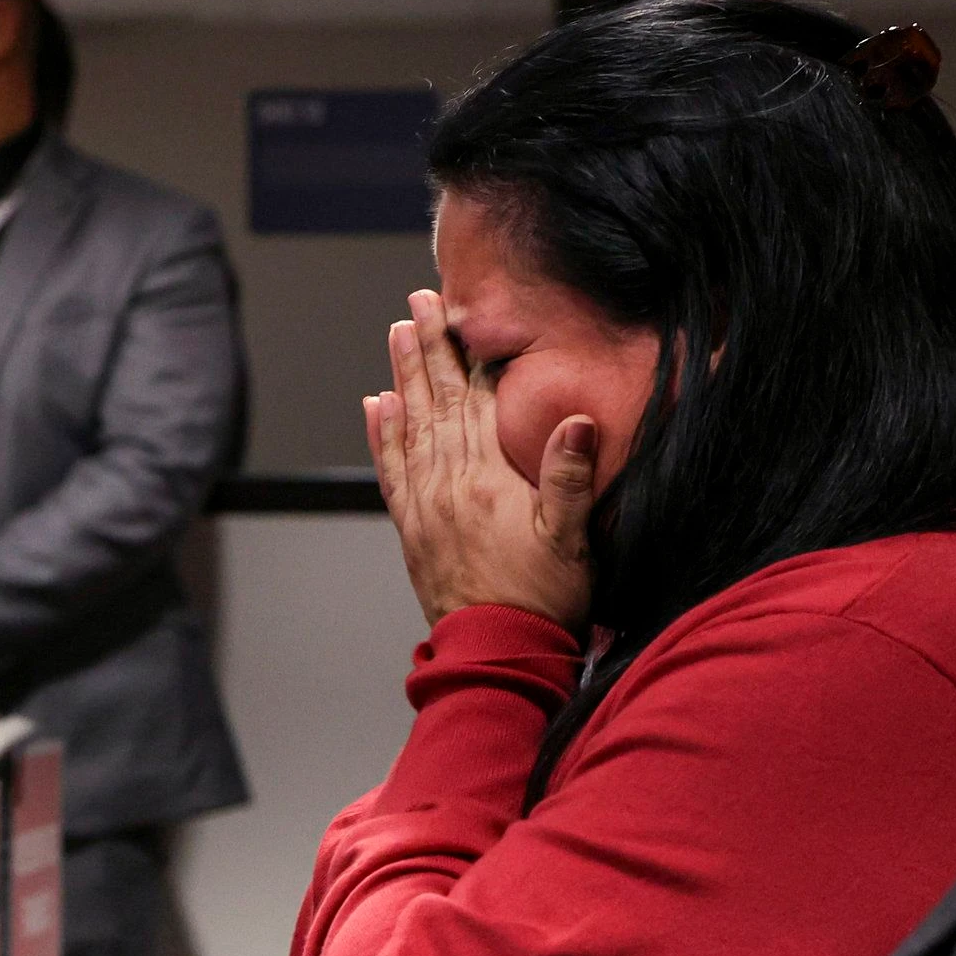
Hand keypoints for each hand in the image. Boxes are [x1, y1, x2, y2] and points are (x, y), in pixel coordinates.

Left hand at [367, 289, 597, 630]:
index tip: (459, 312)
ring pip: (409, 426)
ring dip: (404, 377)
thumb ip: (569, 478)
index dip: (469, 354)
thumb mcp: (572, 541)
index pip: (476, 402)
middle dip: (428, 348)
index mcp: (487, 481)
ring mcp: (424, 506)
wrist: (495, 652)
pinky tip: (377, 405)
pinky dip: (382, 434)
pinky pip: (391, 470)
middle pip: (437, 402)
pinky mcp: (412, 528)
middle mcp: (448, 485)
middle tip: (418, 303)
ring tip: (396, 335)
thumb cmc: (542, 601)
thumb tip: (578, 419)